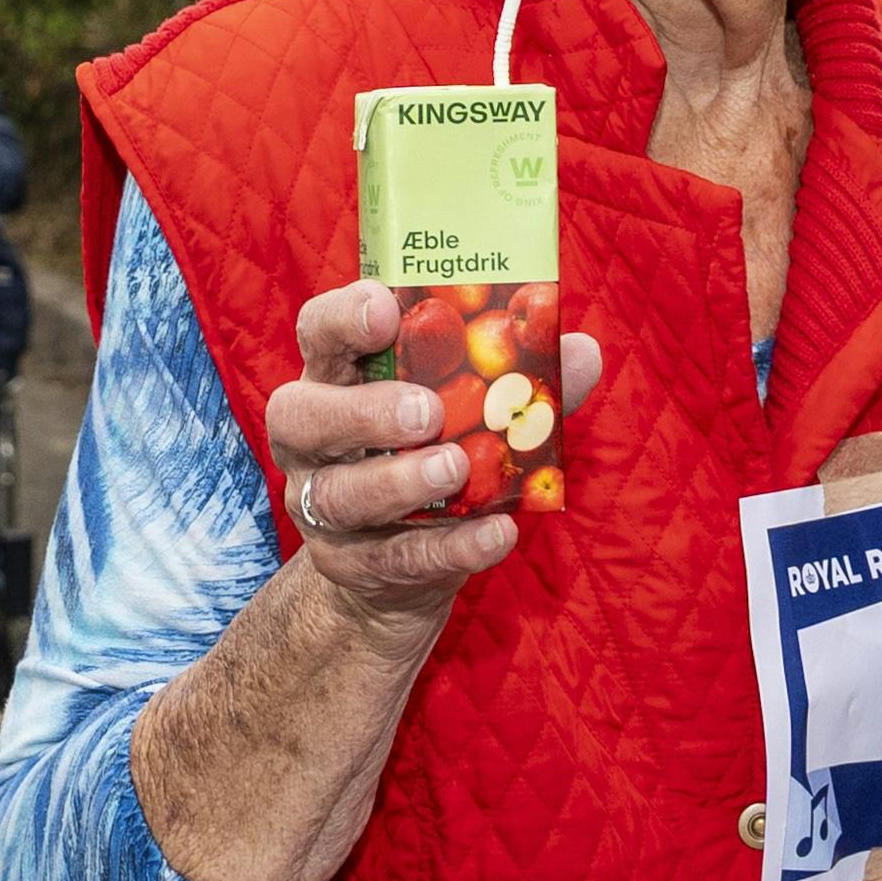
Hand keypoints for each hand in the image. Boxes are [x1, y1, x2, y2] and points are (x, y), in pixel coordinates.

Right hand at [257, 283, 607, 627]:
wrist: (393, 570)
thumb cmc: (430, 456)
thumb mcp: (466, 412)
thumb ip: (519, 381)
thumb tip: (581, 352)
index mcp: (335, 381)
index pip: (317, 333)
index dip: (343, 318)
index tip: (386, 310)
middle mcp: (311, 442)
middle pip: (300, 416)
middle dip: (362, 411)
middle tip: (425, 411)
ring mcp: (321, 508)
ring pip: (339, 495)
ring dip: (399, 481)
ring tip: (455, 468)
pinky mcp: (353, 566)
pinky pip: (396, 558)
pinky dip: (451, 547)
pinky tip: (497, 534)